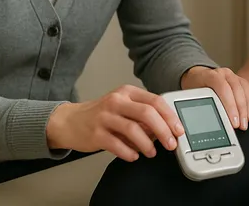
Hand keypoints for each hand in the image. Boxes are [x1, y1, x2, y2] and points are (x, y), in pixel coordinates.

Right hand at [46, 85, 183, 161]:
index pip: (155, 101)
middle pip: (147, 113)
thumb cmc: (101, 114)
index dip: (170, 116)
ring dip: (147, 144)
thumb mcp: (123, 107)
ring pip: (133, 129)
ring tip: (151, 152)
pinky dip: (129, 152)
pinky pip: (117, 144)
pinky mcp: (95, 133)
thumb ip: (143, 115)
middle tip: (171, 144)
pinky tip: (134, 156)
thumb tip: (165, 128)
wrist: (70, 121)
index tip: (178, 130)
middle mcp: (116, 101)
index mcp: (127, 92)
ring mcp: (104, 117)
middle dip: (163, 130)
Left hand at [181, 66, 248, 130]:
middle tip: (241, 125)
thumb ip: (201, 106)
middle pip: (236, 89)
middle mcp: (223, 73)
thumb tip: (208, 124)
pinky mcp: (239, 80)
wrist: (197, 77)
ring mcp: (232, 75)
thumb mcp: (194, 96)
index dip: (229, 105)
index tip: (233, 121)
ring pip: (245, 89)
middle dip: (240, 110)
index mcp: (210, 75)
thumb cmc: (195, 88)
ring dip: (247, 108)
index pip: (222, 87)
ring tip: (246, 123)